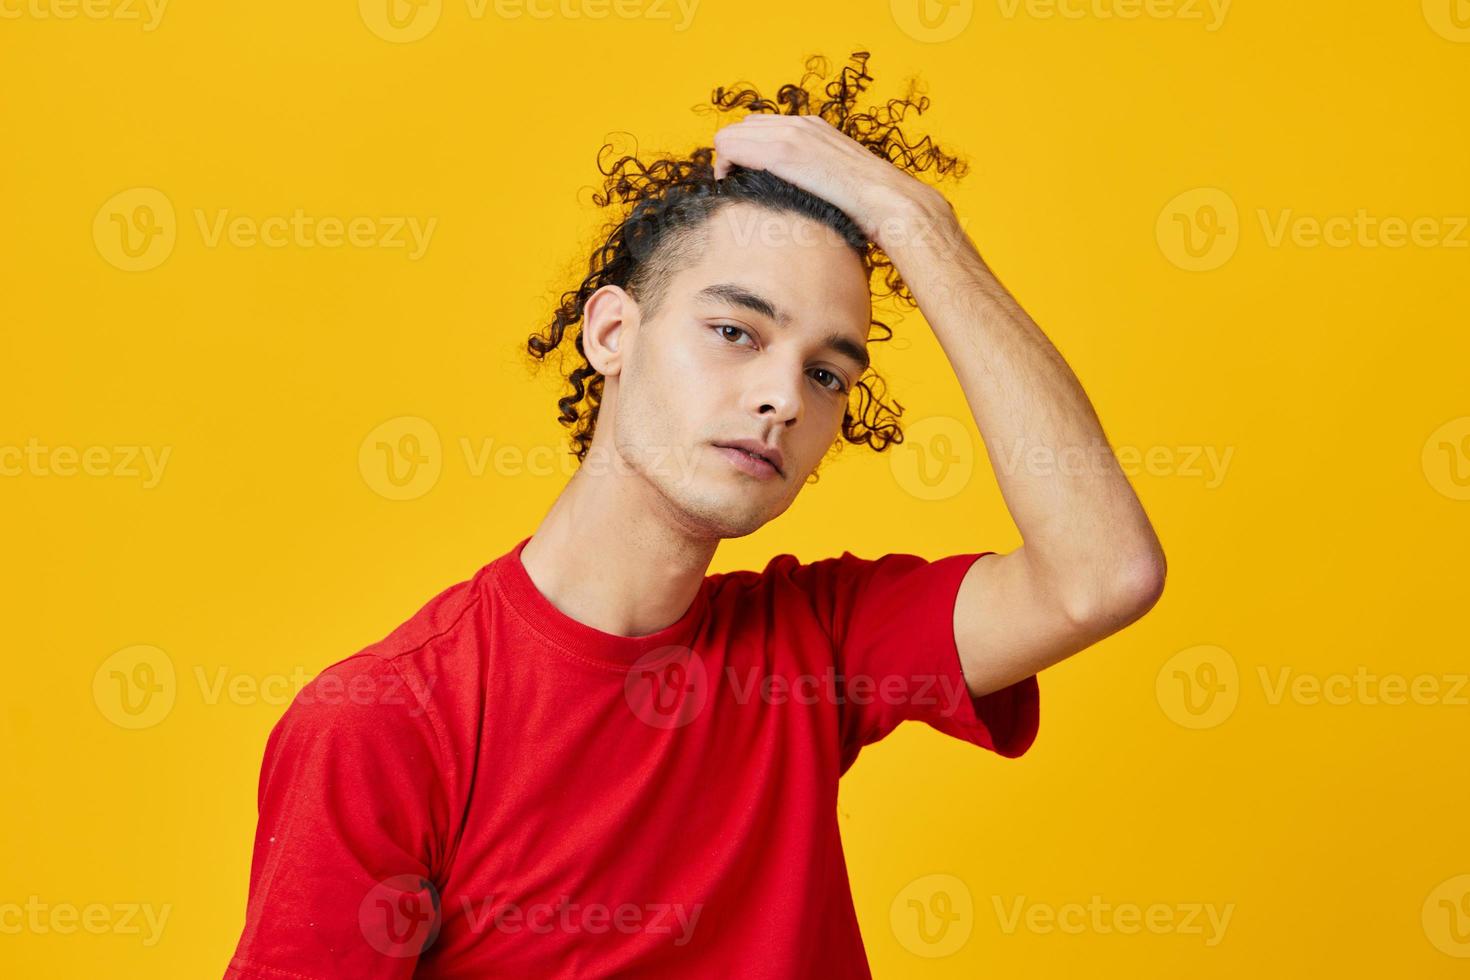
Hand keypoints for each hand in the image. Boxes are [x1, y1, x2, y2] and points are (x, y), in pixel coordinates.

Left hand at [711, 114, 951, 251]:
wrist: (889, 202)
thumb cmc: (867, 207)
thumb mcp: (838, 184)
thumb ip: (816, 181)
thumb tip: (802, 202)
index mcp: (814, 129)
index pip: (761, 128)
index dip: (748, 155)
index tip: (749, 183)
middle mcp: (800, 124)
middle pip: (741, 128)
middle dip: (734, 157)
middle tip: (738, 189)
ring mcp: (791, 134)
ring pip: (730, 135)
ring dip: (727, 163)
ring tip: (736, 191)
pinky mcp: (783, 151)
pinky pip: (729, 147)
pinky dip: (724, 168)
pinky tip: (734, 190)